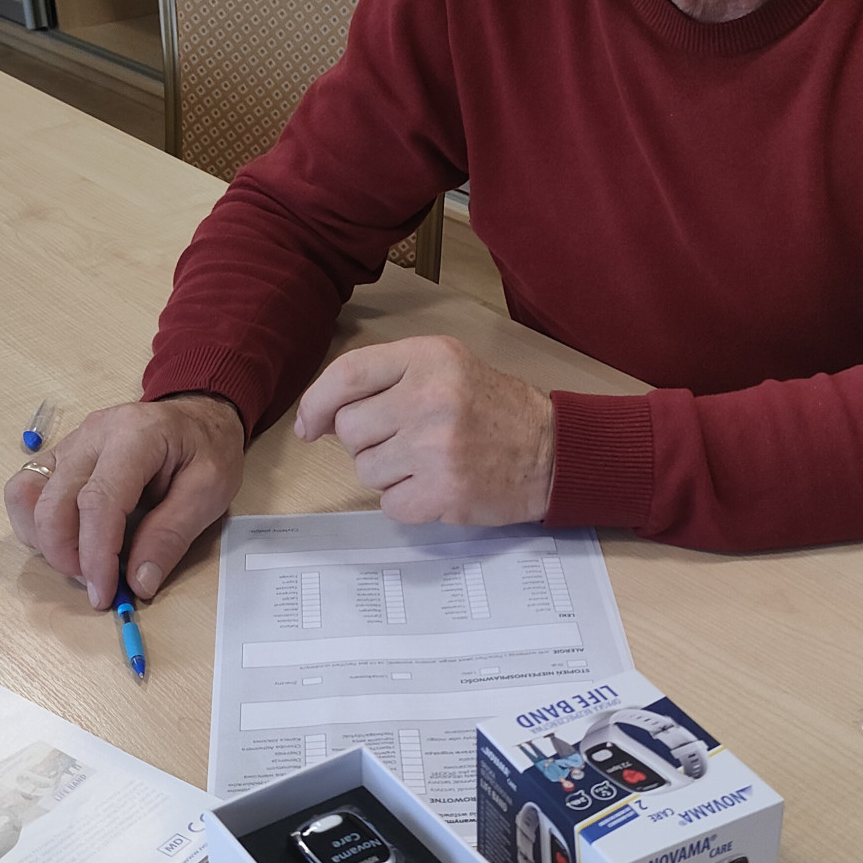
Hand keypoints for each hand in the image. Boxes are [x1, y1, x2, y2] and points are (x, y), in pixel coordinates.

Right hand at [4, 394, 245, 608]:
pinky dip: (35, 524)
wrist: (197, 416)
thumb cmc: (207, 449)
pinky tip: (66, 541)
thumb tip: (138, 582)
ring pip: (27, 495)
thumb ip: (172, 536)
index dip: (95, 554)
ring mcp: (70, 443)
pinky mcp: (60, 456)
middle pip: (52, 502)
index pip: (98, 501)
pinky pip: (25, 490)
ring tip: (81, 562)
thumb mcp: (210, 491)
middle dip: (66, 555)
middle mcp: (92, 435)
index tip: (104, 593)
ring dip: (45, 541)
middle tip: (97, 584)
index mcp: (135, 436)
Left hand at [294, 337, 554, 523]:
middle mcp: (431, 397)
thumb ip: (387, 380)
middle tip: (405, 441)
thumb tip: (320, 417)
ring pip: (366, 470)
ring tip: (427, 463)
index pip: (348, 374)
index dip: (317, 402)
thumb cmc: (492, 409)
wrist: (552, 452)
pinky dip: (407, 502)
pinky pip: (390, 504)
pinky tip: (436, 487)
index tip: (310, 425)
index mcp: (429, 357)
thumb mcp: (446, 368)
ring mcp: (437, 447)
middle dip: (366, 441)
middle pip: (350, 428)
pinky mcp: (444, 491)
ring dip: (388, 474)